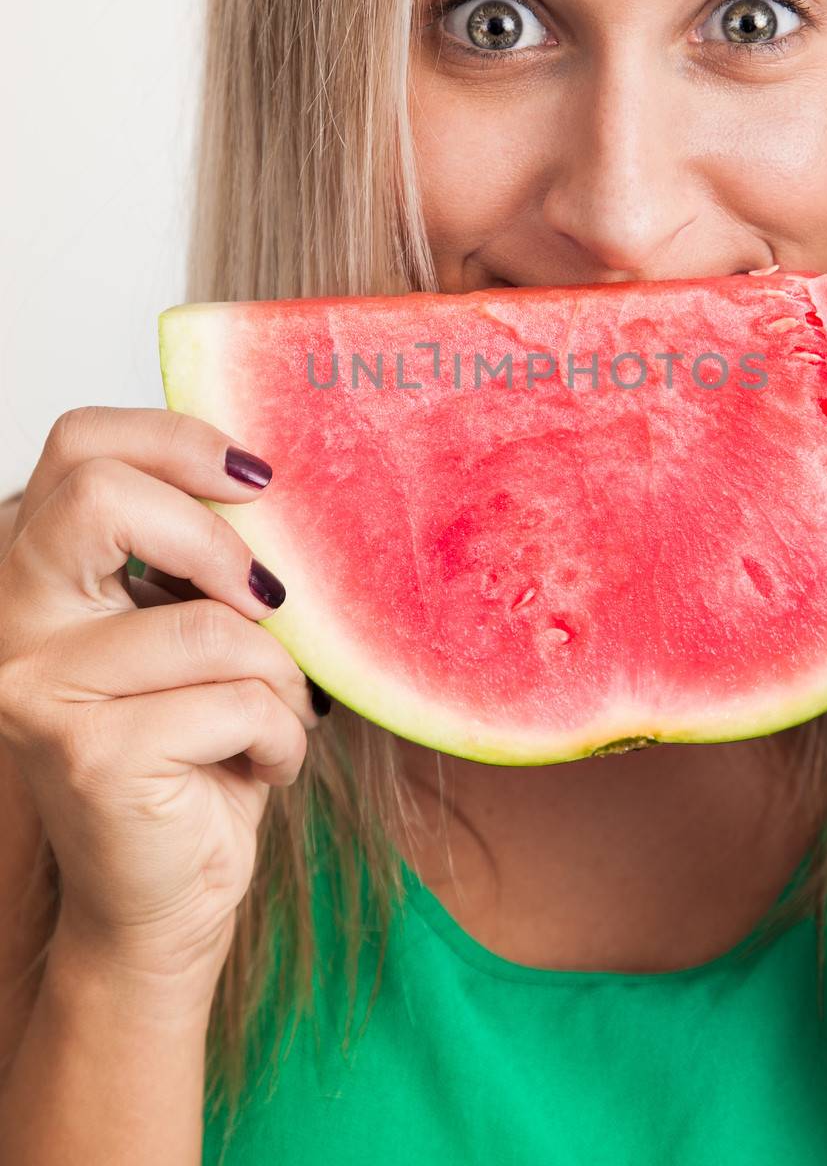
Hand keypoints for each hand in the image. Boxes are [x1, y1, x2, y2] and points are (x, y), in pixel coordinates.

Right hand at [0, 407, 323, 1006]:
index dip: (177, 441)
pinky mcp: (91, 752)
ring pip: (208, 622)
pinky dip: (283, 734)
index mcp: (30, 568)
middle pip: (100, 494)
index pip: (79, 443)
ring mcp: (37, 687)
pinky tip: (263, 765)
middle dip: (216, 538)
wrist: (158, 901)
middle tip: (268, 596)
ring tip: (275, 718)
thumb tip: (266, 482)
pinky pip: (238, 699)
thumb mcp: (183, 628)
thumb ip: (191, 555)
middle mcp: (10, 620)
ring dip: (279, 674)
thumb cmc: (186, 752)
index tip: (257, 481)